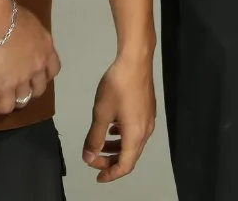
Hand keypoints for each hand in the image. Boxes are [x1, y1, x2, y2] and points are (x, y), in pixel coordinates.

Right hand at [0, 0, 61, 116]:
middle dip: (29, 89)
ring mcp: (24, 77)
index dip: (44, 75)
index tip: (33, 75)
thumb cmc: (6, 13)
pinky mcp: (6, 86)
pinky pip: (6, 105)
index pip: (53, 69)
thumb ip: (28, 34)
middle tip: (15, 87)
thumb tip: (19, 35)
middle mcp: (39, 64)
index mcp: (45, 46)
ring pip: (24, 99)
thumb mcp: (26, 22)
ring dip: (13, 100)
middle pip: (40, 87)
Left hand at [81, 51, 155, 182]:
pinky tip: (112, 127)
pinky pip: (135, 132)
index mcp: (135, 135)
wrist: (136, 61)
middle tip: (93, 159)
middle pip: (130, 156)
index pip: (125, 165)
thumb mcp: (101, 114)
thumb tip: (89, 158)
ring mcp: (149, 120)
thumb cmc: (117, 87)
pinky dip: (123, 136)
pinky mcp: (147, 110)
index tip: (96, 176)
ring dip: (116, 148)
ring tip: (100, 144)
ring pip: (133, 143)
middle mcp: (146, 131)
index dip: (110, 174)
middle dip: (111, 161)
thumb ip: (94, 138)